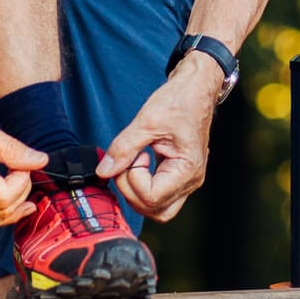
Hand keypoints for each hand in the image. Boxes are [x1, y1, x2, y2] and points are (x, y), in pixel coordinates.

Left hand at [95, 60, 218, 221]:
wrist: (196, 88)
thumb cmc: (179, 100)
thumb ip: (123, 148)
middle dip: (132, 191)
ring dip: (137, 191)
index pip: (151, 197)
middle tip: (128, 163)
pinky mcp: (180, 175)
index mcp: (187, 169)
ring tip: (135, 162)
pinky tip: (140, 162)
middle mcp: (191, 180)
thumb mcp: (147, 121)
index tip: (133, 156)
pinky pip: (160, 194)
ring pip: (158, 208)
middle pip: (155, 210)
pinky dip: (143, 185)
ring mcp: (187, 180)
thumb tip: (103, 171)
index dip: (132, 180)